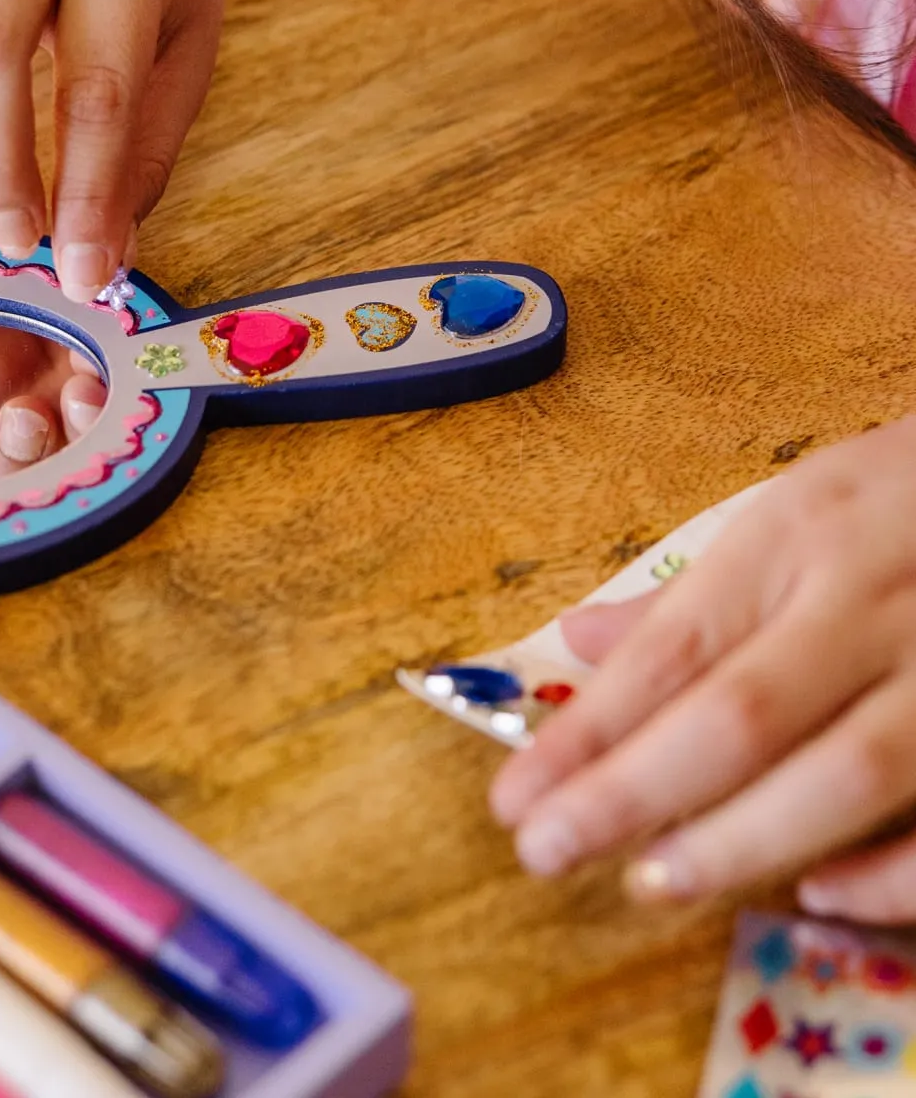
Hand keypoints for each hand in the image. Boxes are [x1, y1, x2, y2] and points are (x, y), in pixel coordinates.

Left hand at [489, 417, 915, 923]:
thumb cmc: (902, 499)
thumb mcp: (794, 511)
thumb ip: (695, 592)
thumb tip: (580, 642)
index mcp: (796, 537)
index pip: (672, 650)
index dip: (588, 733)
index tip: (515, 797)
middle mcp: (870, 601)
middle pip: (741, 714)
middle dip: (632, 792)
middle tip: (545, 850)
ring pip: (848, 773)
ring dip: (740, 840)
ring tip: (648, 883)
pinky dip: (892, 873)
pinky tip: (816, 894)